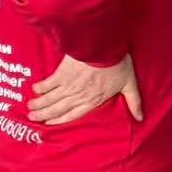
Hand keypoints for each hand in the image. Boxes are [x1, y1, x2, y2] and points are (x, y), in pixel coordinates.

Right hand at [28, 53, 142, 125]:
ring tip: (30, 108)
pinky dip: (41, 88)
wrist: (104, 46)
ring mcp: (69, 85)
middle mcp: (79, 96)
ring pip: (51, 98)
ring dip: (40, 104)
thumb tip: (141, 118)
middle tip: (33, 118)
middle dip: (45, 115)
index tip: (50, 125)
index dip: (61, 121)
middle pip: (59, 108)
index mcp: (93, 100)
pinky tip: (35, 90)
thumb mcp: (129, 84)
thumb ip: (134, 102)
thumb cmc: (118, 64)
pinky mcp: (63, 72)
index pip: (74, 114)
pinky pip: (49, 83)